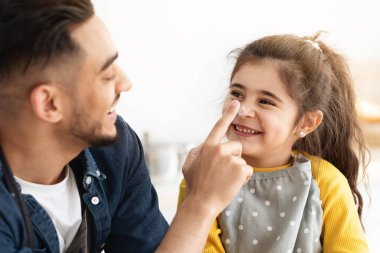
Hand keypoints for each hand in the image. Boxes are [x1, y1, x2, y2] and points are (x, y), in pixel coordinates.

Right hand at [182, 100, 252, 214]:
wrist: (201, 204)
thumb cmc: (195, 186)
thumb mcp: (188, 166)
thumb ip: (195, 152)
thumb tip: (202, 145)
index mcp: (207, 147)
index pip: (219, 126)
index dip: (228, 113)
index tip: (235, 102)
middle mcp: (219, 149)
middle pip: (236, 146)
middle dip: (233, 157)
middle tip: (223, 172)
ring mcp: (230, 158)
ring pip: (241, 160)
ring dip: (237, 170)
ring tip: (225, 180)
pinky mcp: (240, 168)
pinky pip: (247, 170)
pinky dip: (243, 178)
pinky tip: (231, 184)